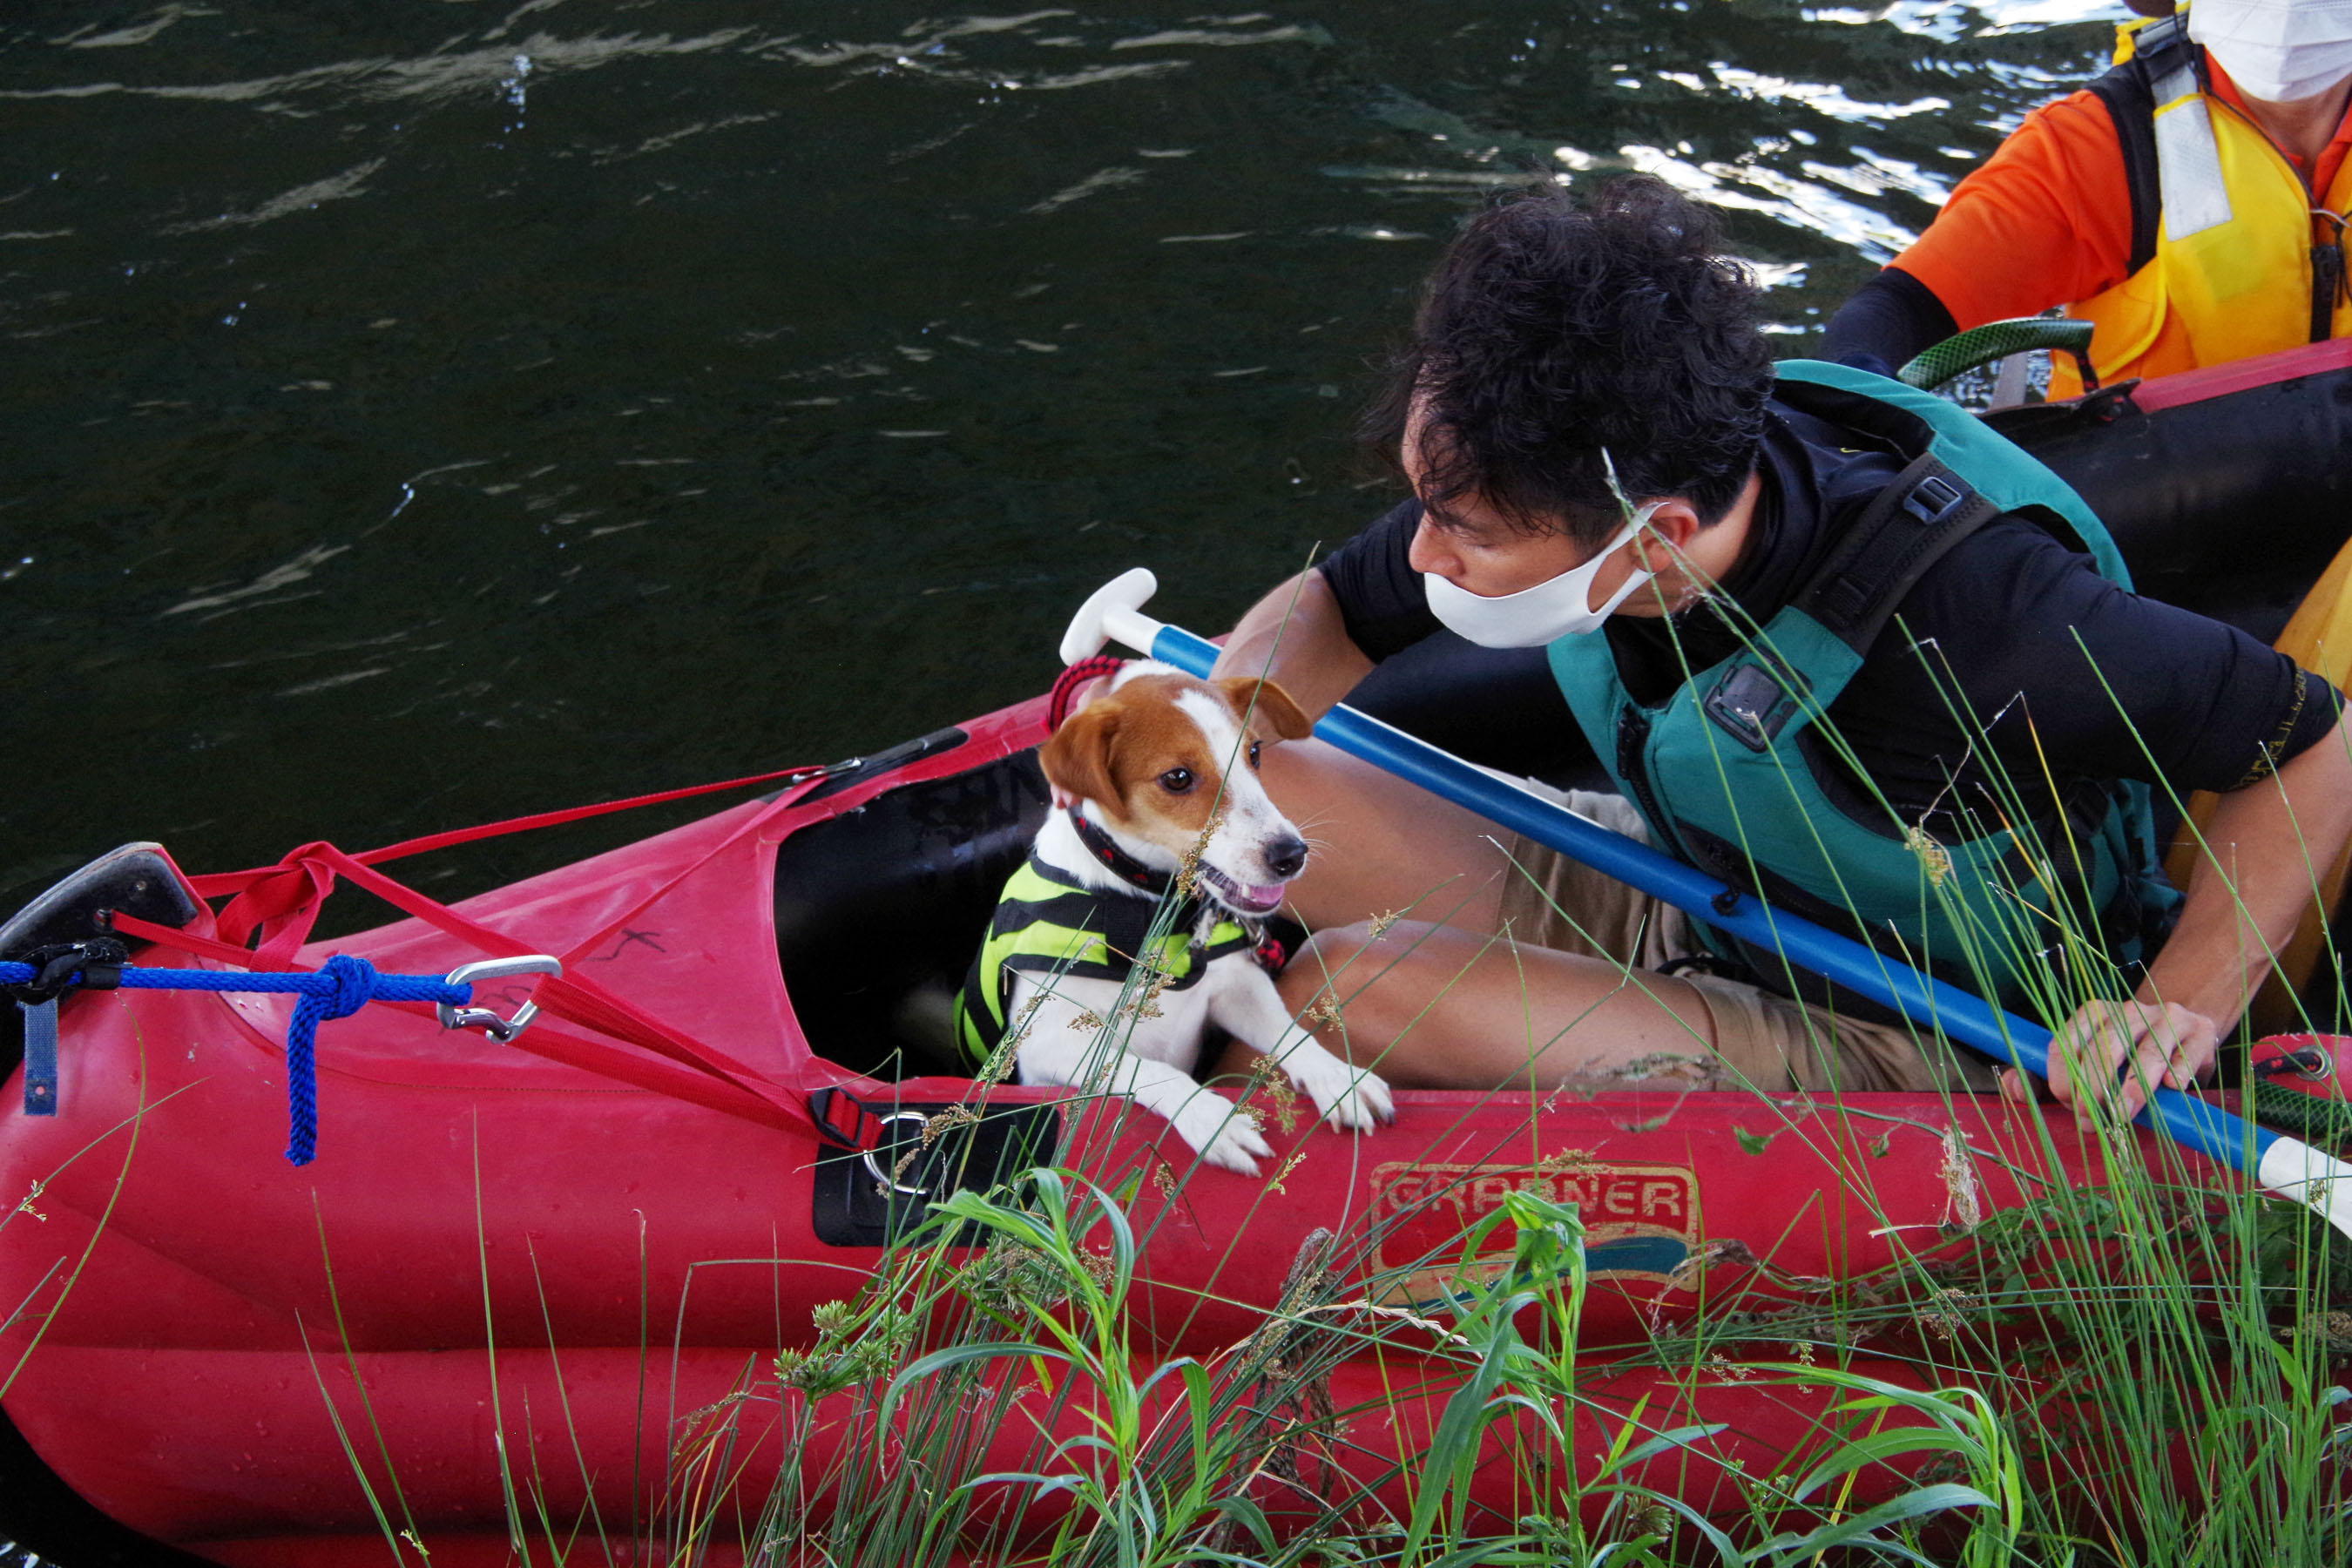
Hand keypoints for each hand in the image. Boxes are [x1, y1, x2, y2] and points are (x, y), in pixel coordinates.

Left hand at [2003, 998, 2217, 1123]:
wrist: (2186, 1034)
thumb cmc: (2128, 1057)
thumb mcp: (2087, 1064)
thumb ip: (2047, 1077)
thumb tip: (2012, 1088)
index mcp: (2092, 1013)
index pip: (2067, 1042)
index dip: (2062, 1077)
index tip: (2066, 1104)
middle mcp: (2127, 1009)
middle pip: (2104, 1047)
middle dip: (2094, 1087)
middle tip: (2090, 1119)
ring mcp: (2166, 1017)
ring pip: (2147, 1051)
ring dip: (2133, 1086)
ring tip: (2124, 1113)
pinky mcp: (2200, 1031)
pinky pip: (2186, 1053)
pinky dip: (2176, 1071)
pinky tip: (2170, 1087)